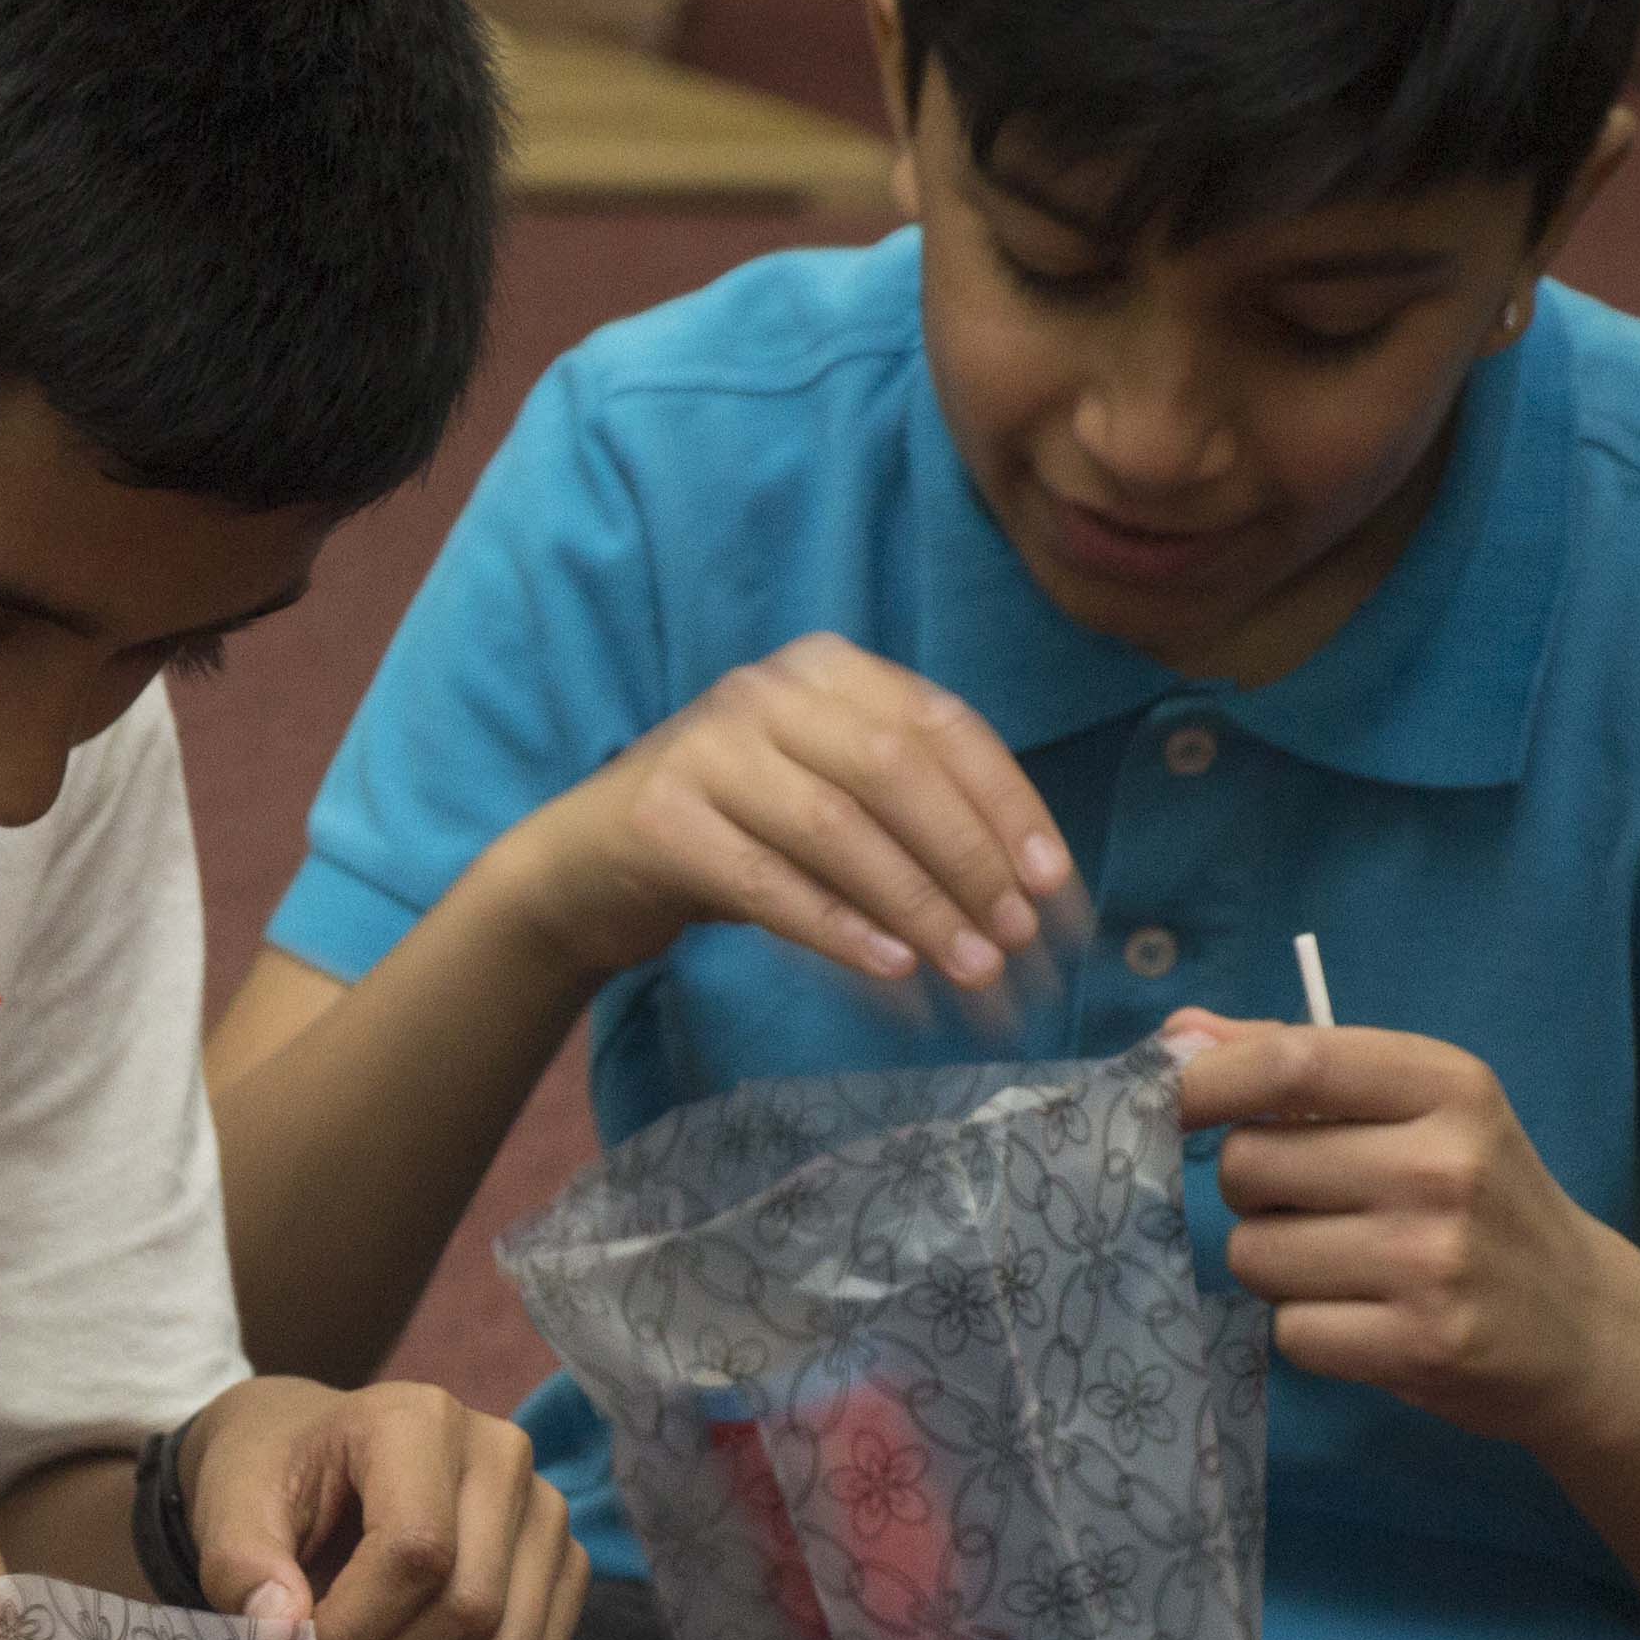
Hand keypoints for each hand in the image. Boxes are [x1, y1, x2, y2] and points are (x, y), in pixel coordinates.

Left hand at [179, 1375, 585, 1639]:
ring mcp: (545, 1515)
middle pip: (469, 1610)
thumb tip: (281, 1635)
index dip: (352, 1629)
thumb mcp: (230, 1503)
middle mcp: (503, 1456)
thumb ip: (240, 1565)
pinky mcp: (562, 1570)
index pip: (416, 1552)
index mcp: (420, 1419)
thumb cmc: (275, 1476)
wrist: (319, 1458)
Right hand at [494, 635, 1075, 1003]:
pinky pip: (769, 882)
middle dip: (969, 859)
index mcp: (827, 670)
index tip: (1053, 883)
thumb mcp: (827, 793)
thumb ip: (912, 811)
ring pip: (839, 828)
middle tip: (1015, 939)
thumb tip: (1029, 890)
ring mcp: (707, 749)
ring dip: (917, 905)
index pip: (944, 725)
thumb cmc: (736, 831)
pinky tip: (892, 970)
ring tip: (970, 968)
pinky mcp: (663, 820)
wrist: (586, 863)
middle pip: (897, 771)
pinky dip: (840, 929)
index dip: (1008, 804)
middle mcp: (768, 691)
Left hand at [1170, 1012, 1639, 1448]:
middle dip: (1253, 1191)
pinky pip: (1288, 1331)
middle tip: (1315, 1206)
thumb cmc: (1478, 1201)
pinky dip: (1309, 1329)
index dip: (1204, 1082)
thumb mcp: (1420, 1110)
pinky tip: (1367, 1319)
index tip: (1164, 1101)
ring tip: (1348, 1265)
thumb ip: (1298, 1065)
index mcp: (1447, 1085)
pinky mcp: (1421, 1345)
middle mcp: (1445, 1165)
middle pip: (1249, 1165)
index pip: (1291, 1062)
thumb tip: (1177, 1036)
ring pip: (1254, 1254)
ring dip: (1276, 1265)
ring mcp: (1434, 1259)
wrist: (1583, 1326)